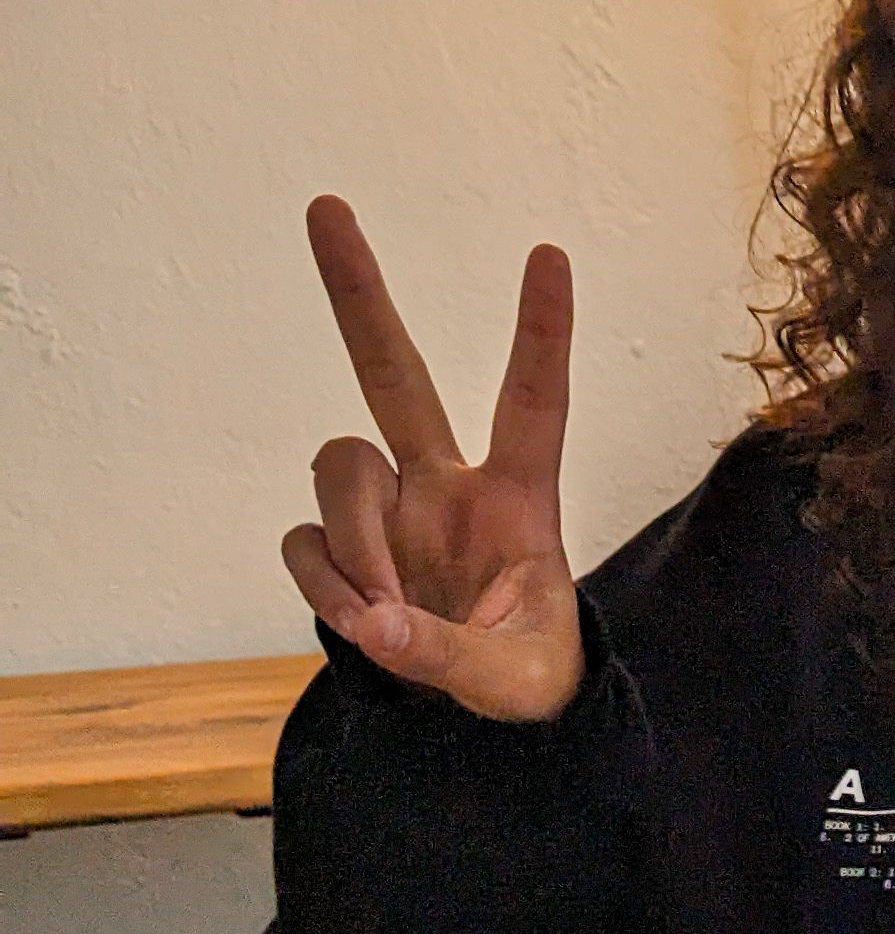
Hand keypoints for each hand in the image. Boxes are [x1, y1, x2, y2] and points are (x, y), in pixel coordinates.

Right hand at [281, 196, 585, 721]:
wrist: (474, 727)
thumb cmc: (524, 682)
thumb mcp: (515, 684)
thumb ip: (452, 657)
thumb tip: (379, 628)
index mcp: (520, 499)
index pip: (534, 401)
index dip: (541, 331)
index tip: (549, 252)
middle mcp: (445, 486)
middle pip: (393, 373)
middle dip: (361, 295)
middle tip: (324, 206)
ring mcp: (387, 513)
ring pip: (339, 469)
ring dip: (353, 539)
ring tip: (384, 615)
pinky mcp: (341, 552)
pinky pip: (306, 542)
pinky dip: (326, 585)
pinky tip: (364, 626)